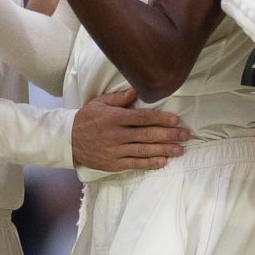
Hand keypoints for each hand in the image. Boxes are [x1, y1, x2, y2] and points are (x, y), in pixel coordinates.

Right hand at [71, 88, 188, 170]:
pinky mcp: (114, 164)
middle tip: (186, 134)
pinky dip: (150, 163)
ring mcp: (116, 151)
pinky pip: (135, 164)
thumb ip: (118, 98)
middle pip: (147, 135)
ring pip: (145, 150)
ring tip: (180, 149)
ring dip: (165, 150)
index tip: (175, 119)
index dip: (160, 118)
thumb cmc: (87, 118)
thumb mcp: (99, 103)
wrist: (69, 141)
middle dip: (169, 135)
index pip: (142, 118)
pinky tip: (163, 162)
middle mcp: (117, 135)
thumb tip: (137, 90)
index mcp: (114, 117)